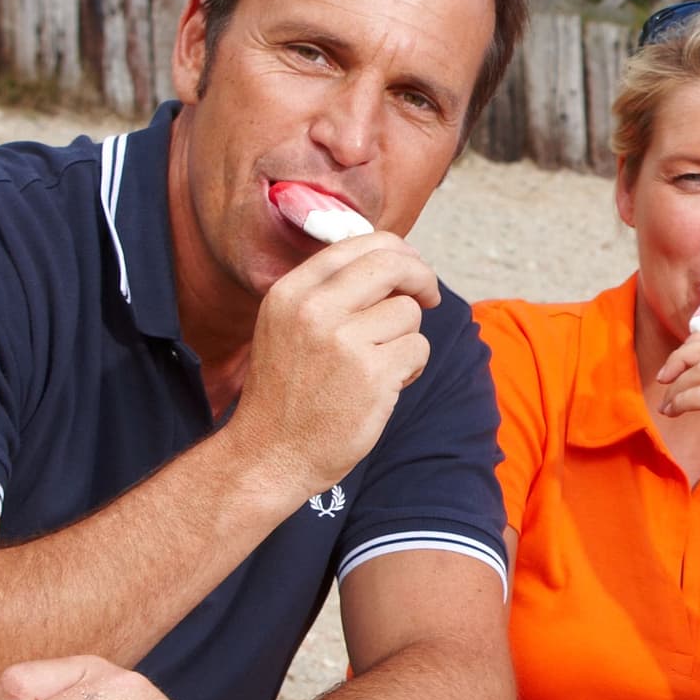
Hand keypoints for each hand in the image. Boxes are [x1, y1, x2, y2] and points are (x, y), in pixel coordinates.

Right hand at [230, 230, 440, 496]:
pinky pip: (417, 348)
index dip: (395, 251)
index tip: (411, 266)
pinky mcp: (373, 374)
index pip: (357, 245)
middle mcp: (314, 309)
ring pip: (408, 312)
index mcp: (291, 292)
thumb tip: (392, 262)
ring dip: (406, 338)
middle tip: (430, 295)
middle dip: (421, 276)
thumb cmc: (287, 393)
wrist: (269, 454)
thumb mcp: (287, 326)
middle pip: (391, 264)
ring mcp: (344, 341)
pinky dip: (412, 367)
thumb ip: (328, 293)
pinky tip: (385, 386)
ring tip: (379, 366)